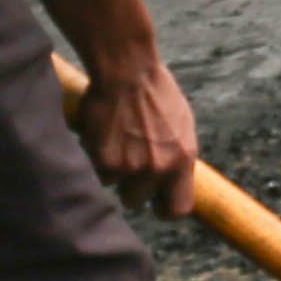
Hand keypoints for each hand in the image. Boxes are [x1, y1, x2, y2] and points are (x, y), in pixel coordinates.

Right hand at [81, 52, 203, 214]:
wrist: (127, 71)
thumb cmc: (156, 93)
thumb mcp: (181, 125)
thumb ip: (177, 156)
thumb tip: (173, 181)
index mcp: (183, 159)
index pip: (178, 209)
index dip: (164, 209)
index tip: (156, 203)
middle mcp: (159, 168)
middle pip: (137, 202)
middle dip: (130, 188)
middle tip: (127, 164)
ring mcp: (131, 167)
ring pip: (115, 187)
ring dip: (113, 172)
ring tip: (117, 143)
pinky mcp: (105, 161)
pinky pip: (98, 173)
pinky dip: (97, 159)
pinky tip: (104, 136)